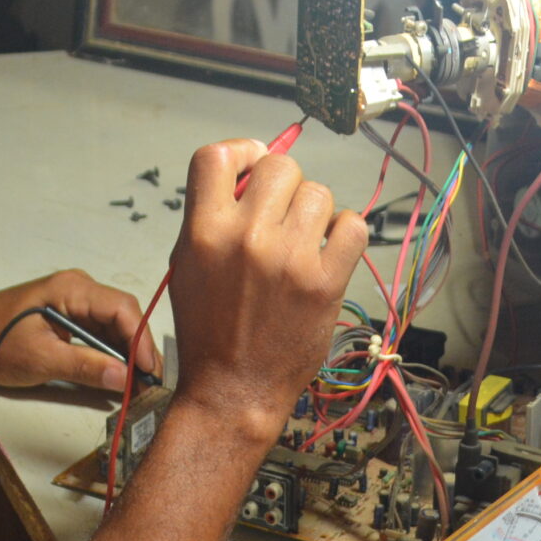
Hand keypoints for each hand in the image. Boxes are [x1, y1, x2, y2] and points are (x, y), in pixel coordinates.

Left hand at [0, 270, 158, 392]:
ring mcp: (73, 302)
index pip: (122, 309)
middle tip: (150, 382)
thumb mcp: (40, 359)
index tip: (149, 371)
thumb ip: (85, 367)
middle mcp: (77, 289)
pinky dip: (110, 353)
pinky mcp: (67, 316)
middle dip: (138, 349)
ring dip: (126, 353)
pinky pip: (99, 331)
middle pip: (123, 316)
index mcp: (71, 289)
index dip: (141, 341)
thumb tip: (124, 378)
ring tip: (138, 382)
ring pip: (114, 326)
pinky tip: (118, 374)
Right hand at [166, 138, 367, 442]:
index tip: (252, 167)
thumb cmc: (208, 330)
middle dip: (284, 187)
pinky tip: (329, 253)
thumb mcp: (188, 265)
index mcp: (203, 231)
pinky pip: (352, 225)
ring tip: (303, 243)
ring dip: (314, 213)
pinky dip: (345, 235)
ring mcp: (288, 259)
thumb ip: (211, 217)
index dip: (241, 151)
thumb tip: (250, 177)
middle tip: (281, 218)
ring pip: (319, 193)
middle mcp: (245, 238)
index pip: (217, 155)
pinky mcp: (324, 281)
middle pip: (280, 167)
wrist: (233, 389)